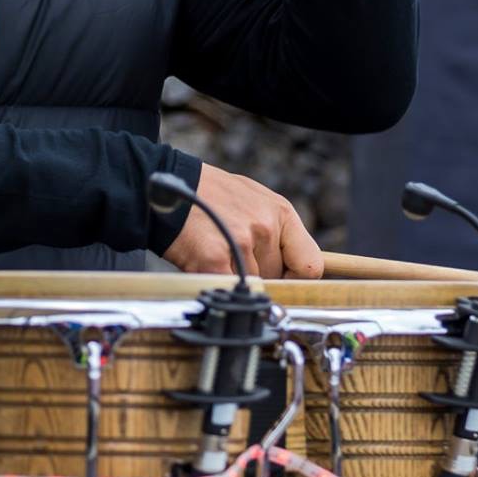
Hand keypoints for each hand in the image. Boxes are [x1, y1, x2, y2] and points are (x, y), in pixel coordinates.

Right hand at [160, 162, 323, 279]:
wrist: (166, 187)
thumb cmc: (209, 197)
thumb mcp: (254, 201)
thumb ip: (277, 232)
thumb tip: (293, 272)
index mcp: (281, 212)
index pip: (311, 265)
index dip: (297, 279)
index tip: (284, 281)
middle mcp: (266, 226)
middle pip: (277, 279)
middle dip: (257, 275)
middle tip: (232, 255)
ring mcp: (241, 241)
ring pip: (251, 286)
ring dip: (233, 278)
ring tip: (215, 252)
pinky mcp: (215, 258)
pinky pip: (228, 289)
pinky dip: (217, 285)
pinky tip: (203, 264)